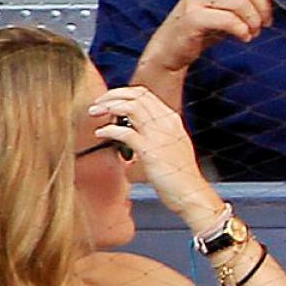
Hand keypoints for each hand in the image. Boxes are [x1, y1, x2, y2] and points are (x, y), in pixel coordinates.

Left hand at [88, 86, 220, 225]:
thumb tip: (134, 131)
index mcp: (171, 119)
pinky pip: (125, 132)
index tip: (108, 100)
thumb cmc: (179, 173)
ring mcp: (159, 134)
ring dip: (109, 106)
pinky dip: (109, 129)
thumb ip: (156, 134)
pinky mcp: (150, 150)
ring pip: (131, 107)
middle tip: (97, 103)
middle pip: (136, 96)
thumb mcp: (172, 145)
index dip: (123, 93)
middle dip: (112, 95)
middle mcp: (166, 122)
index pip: (145, 94)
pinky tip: (100, 133)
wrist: (190, 191)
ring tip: (95, 112)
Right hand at [146, 0, 282, 71]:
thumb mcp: (227, 1)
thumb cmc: (207, 22)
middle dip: (264, 7)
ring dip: (254, 22)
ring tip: (253, 32)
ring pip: (241, 3)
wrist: (173, 45)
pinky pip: (229, 20)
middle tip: (265, 23)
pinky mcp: (193, 16)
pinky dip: (243, 30)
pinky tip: (243, 37)